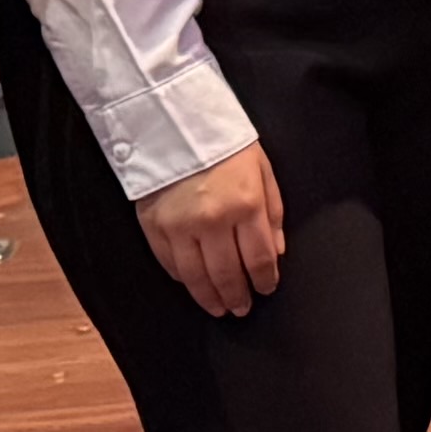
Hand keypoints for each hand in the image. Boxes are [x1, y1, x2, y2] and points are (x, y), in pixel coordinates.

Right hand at [134, 144, 289, 317]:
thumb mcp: (263, 171)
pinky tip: (194, 285)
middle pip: (228, 273)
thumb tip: (276, 253)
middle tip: (242, 309)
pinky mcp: (154, 226)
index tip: (266, 289)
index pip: (259, 258)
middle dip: (238, 296)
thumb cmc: (226, 145)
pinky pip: (170, 264)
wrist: (174, 123)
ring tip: (220, 308)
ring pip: (197, 277)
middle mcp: (213, 221)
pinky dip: (183, 279)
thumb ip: (273, 213)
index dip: (265, 280)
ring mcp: (180, 226)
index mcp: (246, 205)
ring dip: (210, 297)